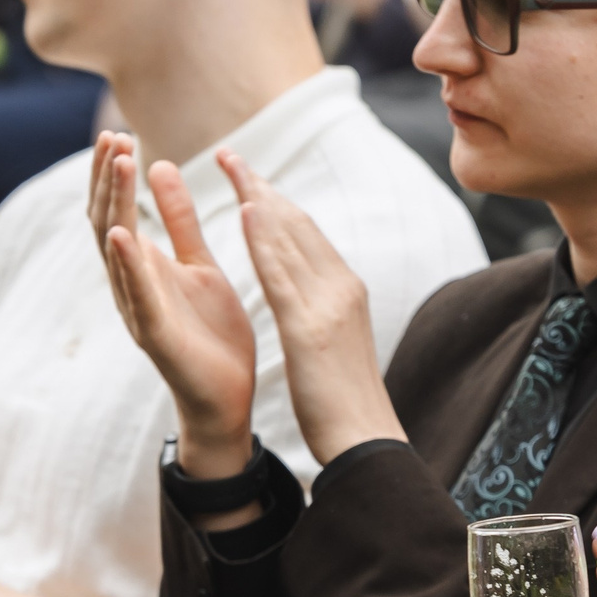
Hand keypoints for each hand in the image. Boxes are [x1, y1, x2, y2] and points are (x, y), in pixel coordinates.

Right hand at [88, 130, 258, 478]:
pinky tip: (123, 235)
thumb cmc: (211, 332)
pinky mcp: (155, 335)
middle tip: (111, 138)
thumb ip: (179, 220)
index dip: (112, 175)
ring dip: (114, 205)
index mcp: (142, 266)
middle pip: (104, 222)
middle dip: (105, 180)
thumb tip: (159, 165)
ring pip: (115, 252)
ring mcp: (138, 310)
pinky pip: (137, 296)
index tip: (117, 135)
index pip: (114, 210)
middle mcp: (130, 285)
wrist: (228, 396)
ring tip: (116, 165)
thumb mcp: (199, 262)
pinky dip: (128, 265)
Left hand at [221, 150, 406, 462]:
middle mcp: (342, 287)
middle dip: (264, 188)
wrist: (365, 440)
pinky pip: (283, 274)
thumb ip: (325, 313)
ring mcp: (329, 305)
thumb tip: (312, 297)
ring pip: (291, 239)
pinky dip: (265, 239)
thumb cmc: (347, 402)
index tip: (251, 180)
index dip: (277, 203)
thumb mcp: (338, 345)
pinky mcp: (311, 327)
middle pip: (299, 225)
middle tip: (232, 157)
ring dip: (259, 198)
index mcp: (347, 292)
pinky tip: (245, 213)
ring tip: (232, 168)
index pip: (308, 235)